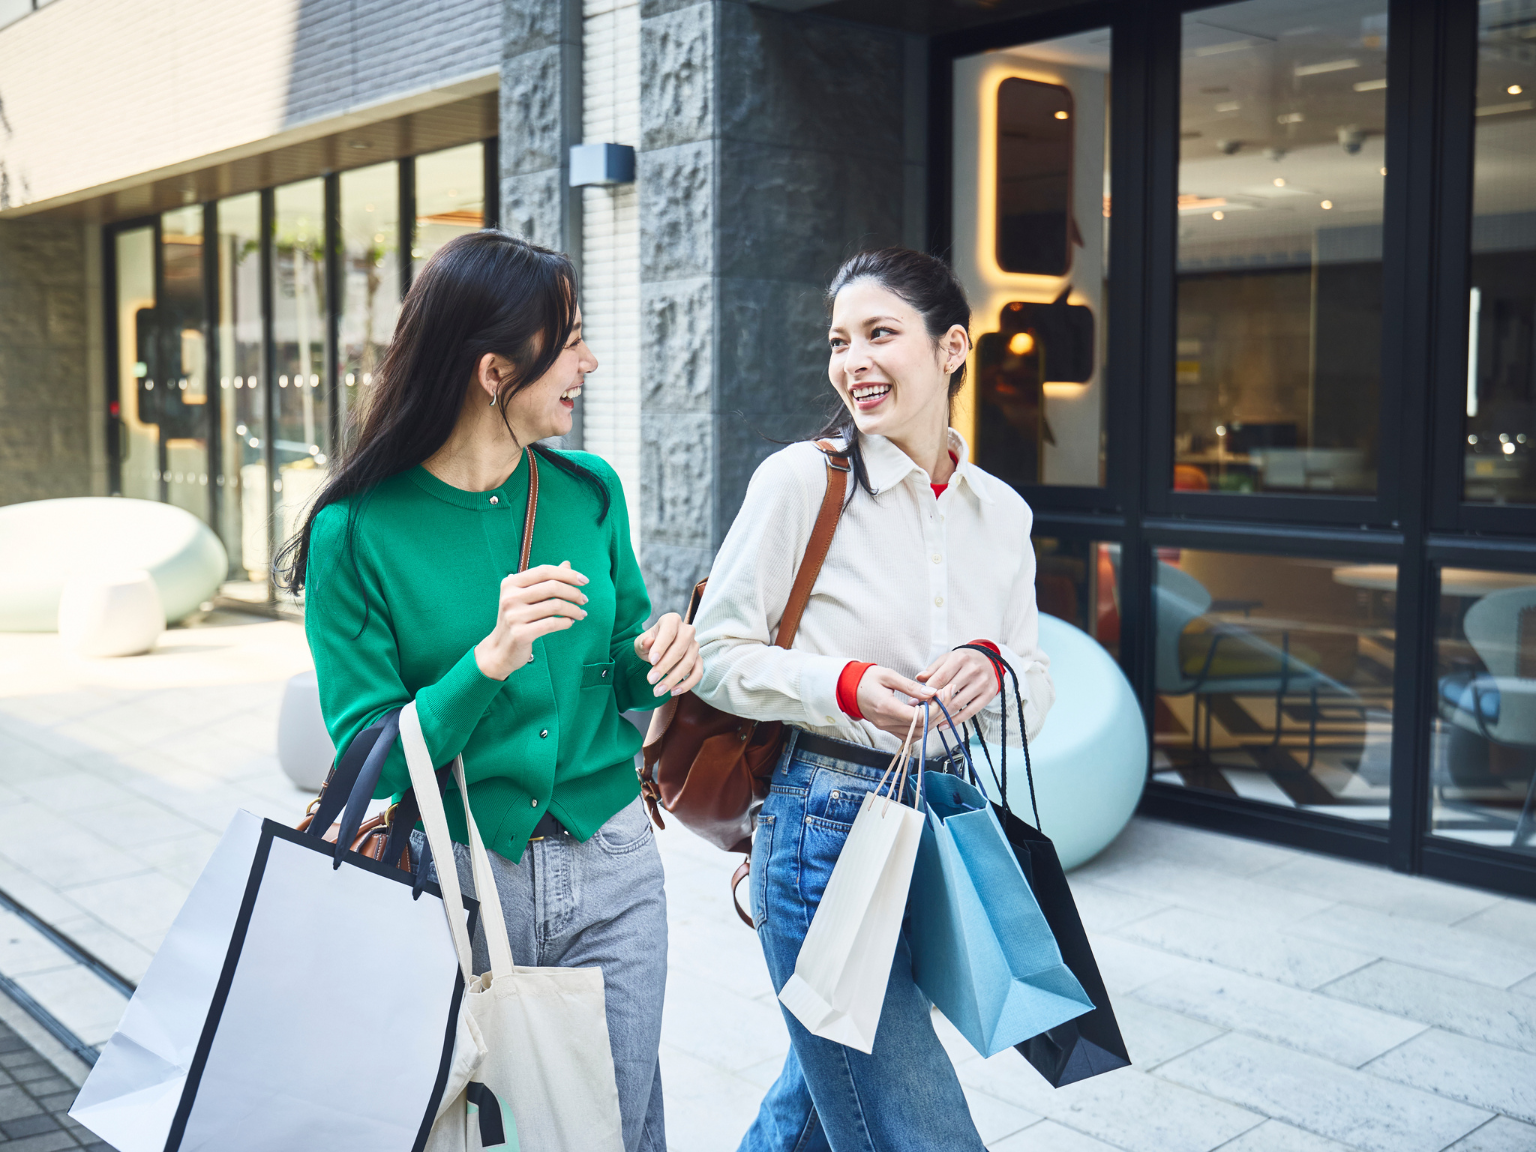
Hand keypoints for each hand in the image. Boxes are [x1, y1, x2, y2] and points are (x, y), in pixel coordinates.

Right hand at [474, 562, 588, 679]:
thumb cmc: (519, 618)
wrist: (501, 649)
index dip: (567, 574)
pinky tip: (570, 623)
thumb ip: (546, 581)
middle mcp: (510, 597)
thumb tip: (567, 564)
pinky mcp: (520, 634)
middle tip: (584, 600)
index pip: (544, 571)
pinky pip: (551, 624)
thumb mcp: (528, 597)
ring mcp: (514, 616)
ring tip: (581, 614)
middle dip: (573, 593)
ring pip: (555, 606)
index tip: (584, 581)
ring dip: (574, 609)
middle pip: (552, 587)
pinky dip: (566, 622)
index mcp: (511, 583)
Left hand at [635, 612, 702, 697]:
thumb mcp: (641, 642)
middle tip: (650, 680)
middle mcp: (687, 631)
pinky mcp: (699, 659)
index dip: (661, 647)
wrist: (658, 652)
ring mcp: (695, 645)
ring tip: (658, 691)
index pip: (669, 632)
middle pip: (680, 649)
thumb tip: (648, 642)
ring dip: (673, 679)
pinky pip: (698, 673)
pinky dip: (687, 684)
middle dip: (665, 666)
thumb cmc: (649, 645)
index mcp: (672, 620)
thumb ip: (643, 642)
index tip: (652, 661)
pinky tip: (673, 692)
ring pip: (688, 663)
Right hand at [854, 665, 936, 738]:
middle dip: (937, 713)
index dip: (936, 707)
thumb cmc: (867, 678)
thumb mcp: (889, 676)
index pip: (919, 717)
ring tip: (934, 703)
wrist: (848, 687)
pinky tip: (921, 710)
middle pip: (921, 728)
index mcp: (886, 707)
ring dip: (930, 721)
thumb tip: (932, 693)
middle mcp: (886, 722)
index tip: (943, 693)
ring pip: (916, 734)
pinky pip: (908, 734)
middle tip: (944, 696)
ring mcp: (886, 727)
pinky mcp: (887, 728)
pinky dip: (920, 726)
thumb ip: (911, 686)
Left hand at [916, 648, 999, 729]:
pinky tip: (944, 725)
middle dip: (934, 703)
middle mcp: (973, 669)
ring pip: (958, 703)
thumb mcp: (947, 659)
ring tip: (931, 719)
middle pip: (949, 691)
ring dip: (943, 714)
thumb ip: (933, 669)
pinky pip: (970, 711)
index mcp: (960, 658)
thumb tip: (919, 678)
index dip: (928, 691)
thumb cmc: (964, 661)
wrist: (989, 660)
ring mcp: (983, 683)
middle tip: (923, 712)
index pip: (941, 677)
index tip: (919, 700)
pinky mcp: (989, 694)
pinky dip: (956, 720)